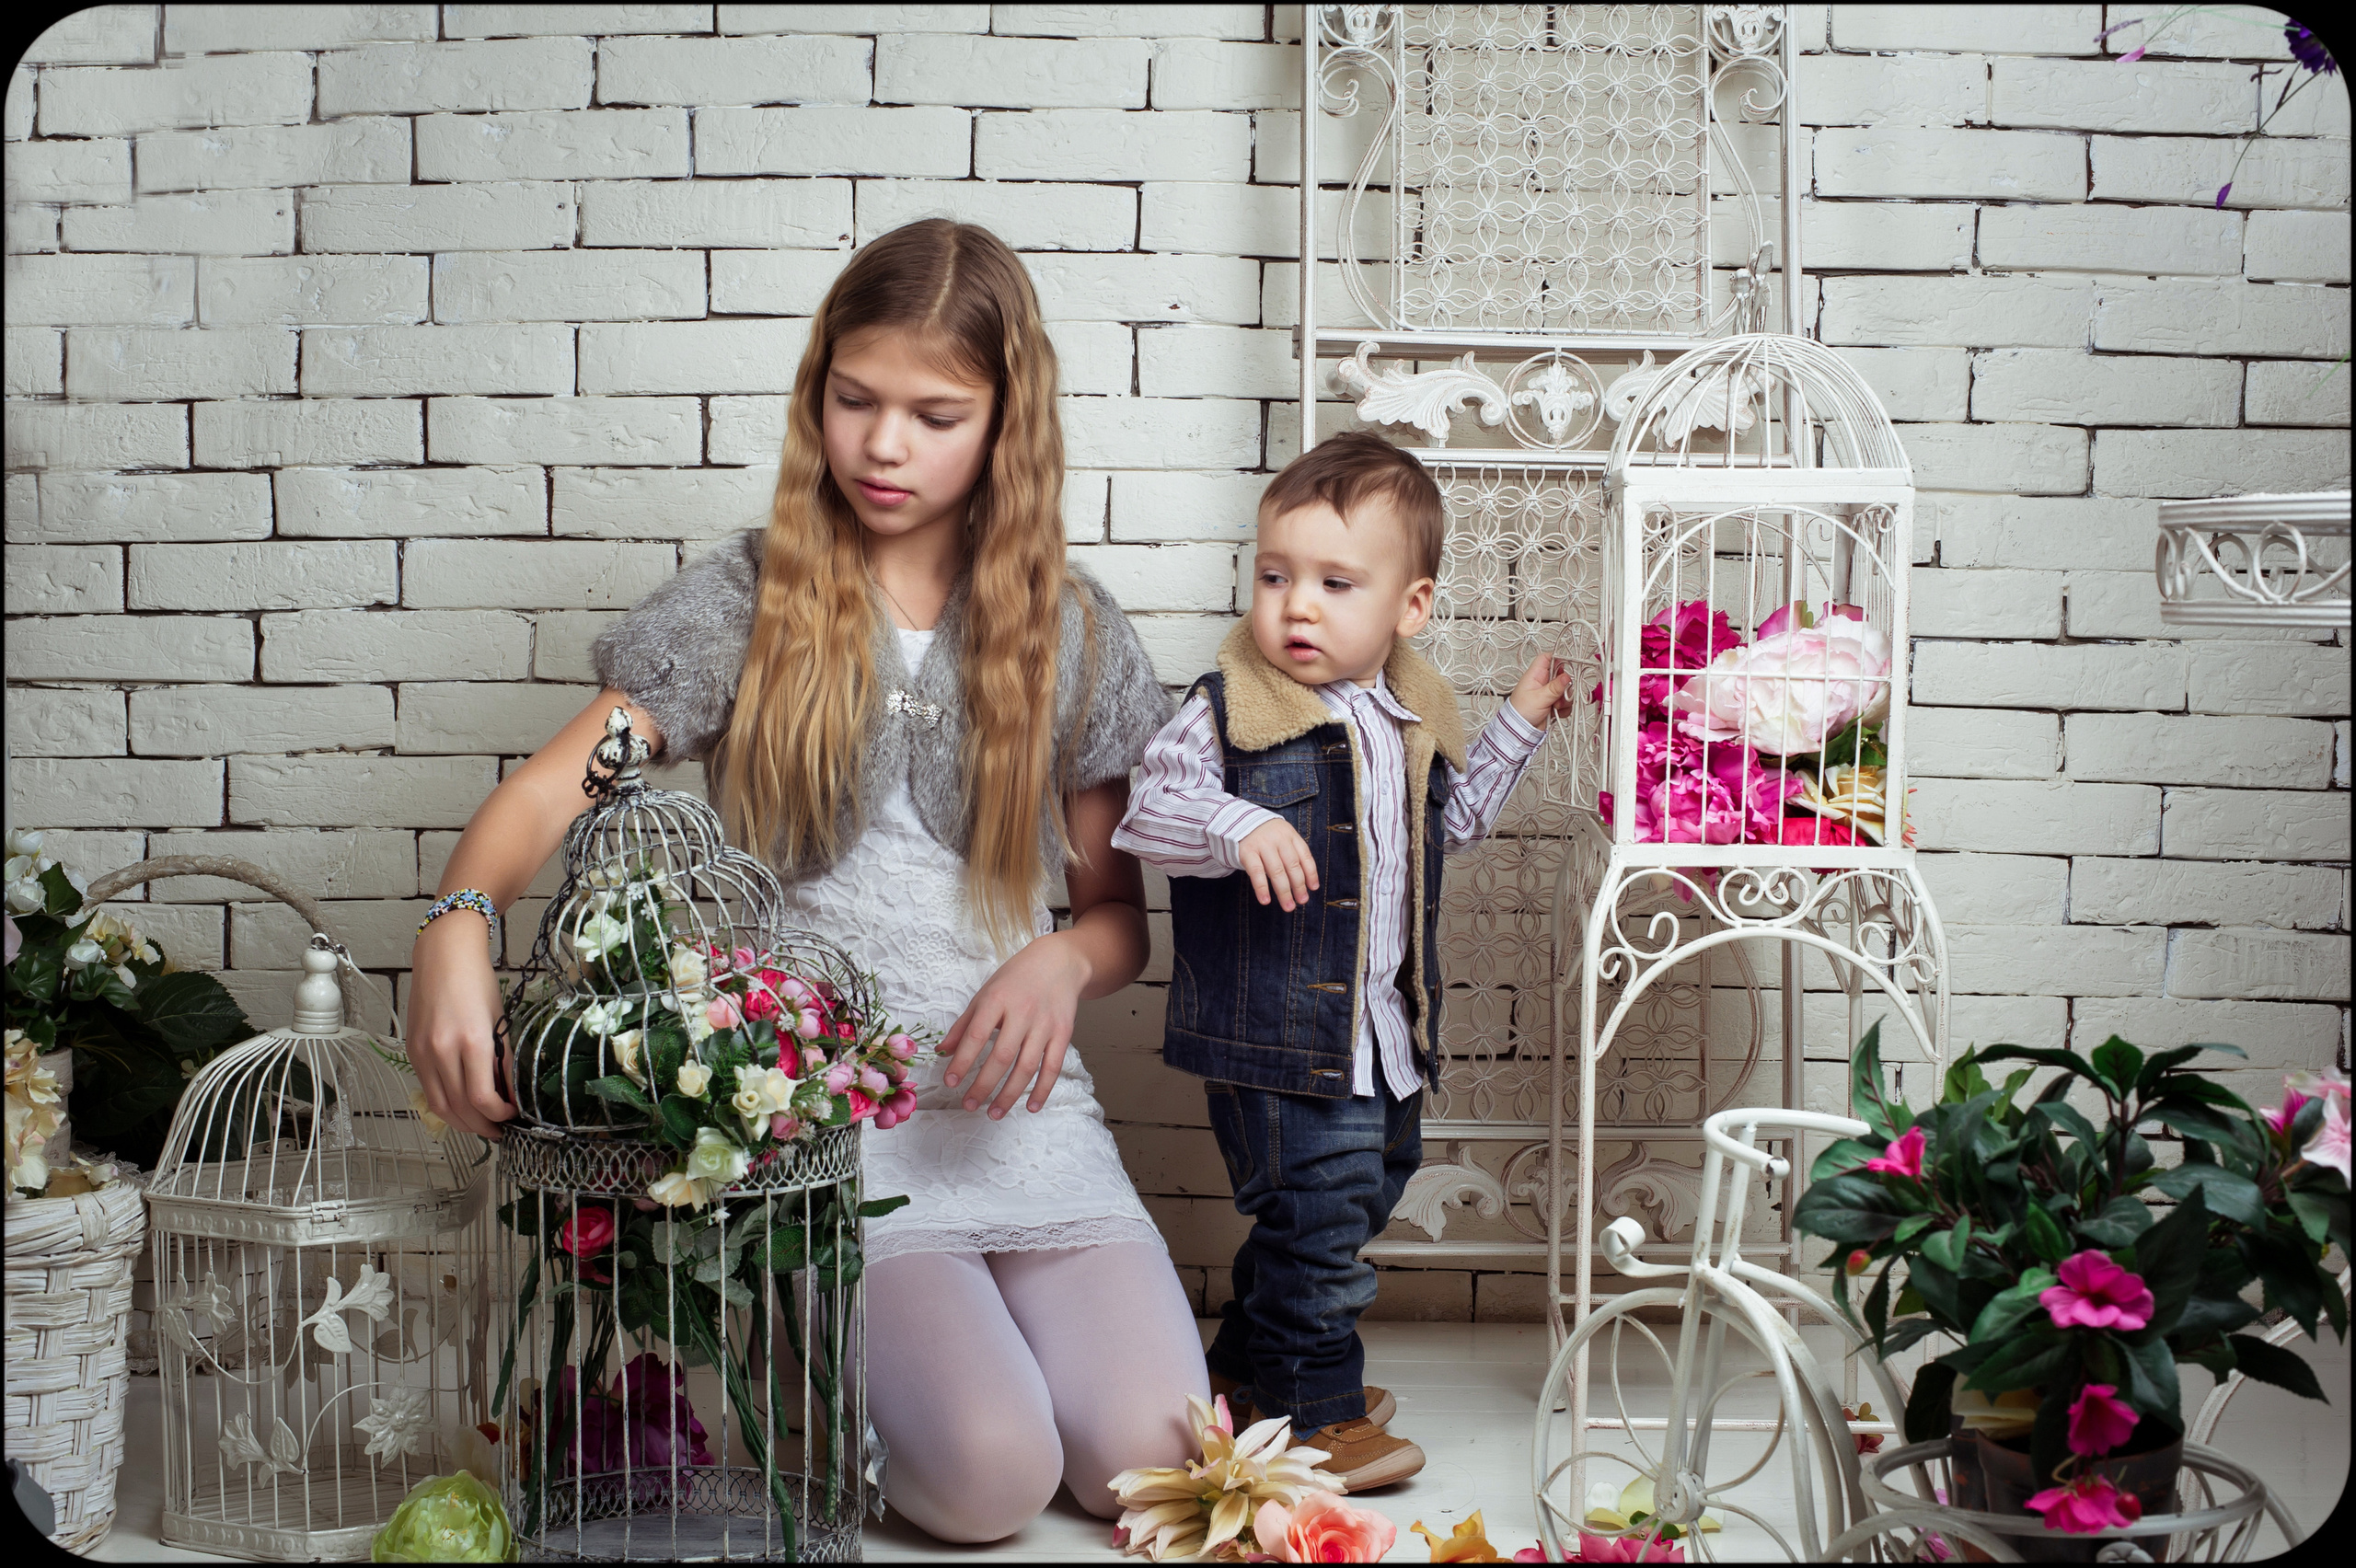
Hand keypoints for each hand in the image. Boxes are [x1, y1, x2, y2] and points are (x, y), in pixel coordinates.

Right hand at [406, 913, 515, 1141]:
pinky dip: (445, 1104)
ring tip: (481, 1125)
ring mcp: (423, 1053)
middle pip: (460, 1109)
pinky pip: (428, 1089)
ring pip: (440, 1105)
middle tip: (499, 1131)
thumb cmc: (477, 983)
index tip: (513, 1115)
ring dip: (461, 1122)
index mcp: (472, 1042)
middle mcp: (443, 1051)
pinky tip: (461, 1106)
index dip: (499, 1116)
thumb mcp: (501, 1022)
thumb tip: (512, 1094)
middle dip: (482, 1126)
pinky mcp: (412, 1052)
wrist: (444, 957)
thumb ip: (504, 1061)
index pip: (482, 1099)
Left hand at [938, 932, 1090, 1117]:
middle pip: (1002, 1056)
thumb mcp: (985, 993)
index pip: (976, 1035)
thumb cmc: (1016, 978)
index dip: (962, 1061)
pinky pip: (1053, 1067)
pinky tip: (1031, 1107)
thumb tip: (943, 1051)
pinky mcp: (1063, 1034)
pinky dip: (1042, 1090)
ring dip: (1010, 1094)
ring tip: (994, 1113)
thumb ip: (964, 1024)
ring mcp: (1045, 1024)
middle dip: (983, 1085)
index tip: (950, 1082)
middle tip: (969, 1104)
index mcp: (997, 999)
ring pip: (1027, 1066)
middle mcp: (1022, 1012)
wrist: (1058, 962)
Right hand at [1237, 818, 1319, 910]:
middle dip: (1299, 886)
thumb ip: (1293, 854)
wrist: (1240, 822)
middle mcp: (1278, 839)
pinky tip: (1265, 900)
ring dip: (1283, 891)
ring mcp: (1263, 845)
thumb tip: (1308, 883)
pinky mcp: (1247, 852)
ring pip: (1276, 871)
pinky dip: (1261, 888)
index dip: (1311, 873)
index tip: (1313, 888)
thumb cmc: (1266, 836)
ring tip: (1288, 906)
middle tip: (1302, 901)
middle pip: (1292, 866)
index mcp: (1290, 835)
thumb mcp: (1283, 838)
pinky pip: (1257, 872)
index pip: (1305, 856)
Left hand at [1506, 654, 1578, 728]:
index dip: (1558, 659)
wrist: (1520, 731)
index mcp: (1535, 676)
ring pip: (1565, 690)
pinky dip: (1564, 708)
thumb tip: (1566, 676)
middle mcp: (1542, 683)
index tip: (1567, 667)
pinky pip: (1565, 703)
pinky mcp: (1553, 704)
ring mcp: (1548, 693)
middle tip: (1561, 694)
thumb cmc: (1520, 712)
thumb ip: (1554, 687)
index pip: (1547, 659)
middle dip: (1565, 686)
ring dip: (1565, 699)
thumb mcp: (1539, 698)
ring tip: (1556, 706)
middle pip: (1561, 675)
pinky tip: (1556, 712)